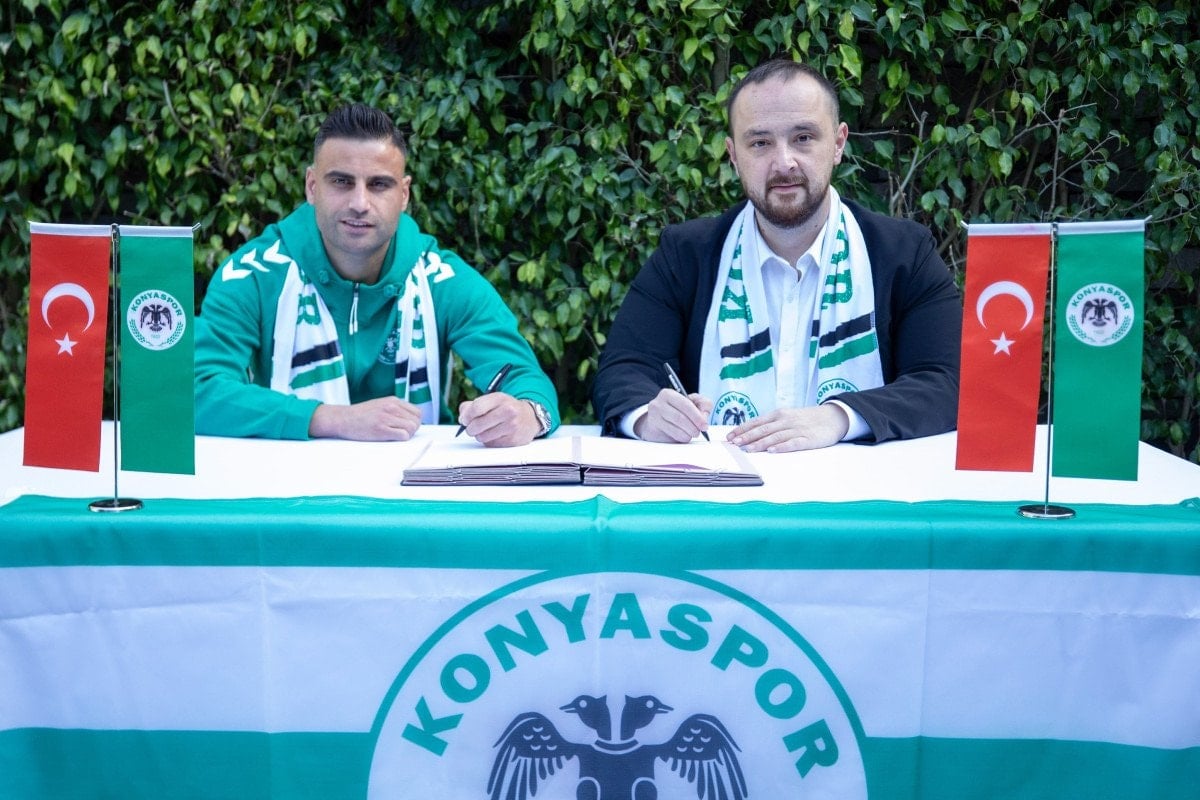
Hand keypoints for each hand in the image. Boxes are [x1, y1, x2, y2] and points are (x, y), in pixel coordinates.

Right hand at [308, 397, 421, 440]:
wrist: (342, 419)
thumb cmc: (361, 415)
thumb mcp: (381, 405)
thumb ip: (395, 409)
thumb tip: (411, 420)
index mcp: (393, 400)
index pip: (417, 412)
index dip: (414, 422)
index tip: (406, 427)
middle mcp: (392, 407)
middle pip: (417, 421)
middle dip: (412, 430)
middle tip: (400, 433)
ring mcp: (387, 417)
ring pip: (412, 428)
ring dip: (407, 435)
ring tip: (394, 436)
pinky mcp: (381, 429)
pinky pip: (403, 436)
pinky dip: (401, 439)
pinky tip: (390, 438)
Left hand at [457, 392, 540, 446]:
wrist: (529, 417)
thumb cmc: (506, 408)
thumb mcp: (491, 400)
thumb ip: (472, 405)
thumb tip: (463, 418)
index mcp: (500, 398)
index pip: (476, 408)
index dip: (466, 416)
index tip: (464, 420)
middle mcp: (508, 411)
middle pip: (477, 425)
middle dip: (470, 428)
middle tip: (472, 427)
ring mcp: (512, 426)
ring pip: (482, 437)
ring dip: (480, 435)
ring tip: (486, 430)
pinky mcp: (513, 440)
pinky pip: (491, 444)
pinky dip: (490, 441)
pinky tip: (496, 434)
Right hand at [634, 388, 713, 442]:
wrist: (659, 420)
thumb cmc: (678, 409)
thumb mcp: (693, 401)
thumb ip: (704, 404)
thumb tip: (704, 417)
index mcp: (668, 394)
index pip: (685, 405)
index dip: (697, 416)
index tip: (704, 425)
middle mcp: (658, 404)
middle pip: (679, 418)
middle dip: (693, 427)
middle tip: (699, 431)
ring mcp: (653, 418)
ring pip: (675, 429)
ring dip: (688, 434)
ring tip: (692, 434)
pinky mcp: (653, 430)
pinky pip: (670, 437)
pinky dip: (681, 438)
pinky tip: (684, 436)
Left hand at [727, 404, 849, 452]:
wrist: (832, 417)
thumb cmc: (805, 419)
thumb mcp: (787, 417)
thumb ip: (771, 424)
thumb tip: (750, 434)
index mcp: (778, 415)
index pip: (756, 422)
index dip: (742, 429)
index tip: (729, 437)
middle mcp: (785, 421)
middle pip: (763, 429)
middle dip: (747, 437)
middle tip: (734, 444)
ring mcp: (796, 429)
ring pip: (775, 436)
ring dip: (760, 443)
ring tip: (748, 449)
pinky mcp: (808, 439)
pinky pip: (793, 443)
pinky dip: (782, 447)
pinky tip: (773, 451)